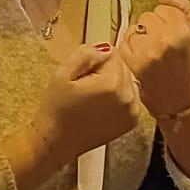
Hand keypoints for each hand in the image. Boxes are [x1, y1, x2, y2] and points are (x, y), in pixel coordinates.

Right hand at [35, 44, 141, 158]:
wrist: (58, 142)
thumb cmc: (57, 109)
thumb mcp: (62, 74)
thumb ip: (85, 53)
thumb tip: (104, 48)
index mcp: (112, 83)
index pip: (112, 52)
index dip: (94, 60)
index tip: (82, 75)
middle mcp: (128, 97)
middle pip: (121, 66)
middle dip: (104, 71)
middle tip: (85, 87)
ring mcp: (132, 111)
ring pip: (127, 80)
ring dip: (113, 84)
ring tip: (93, 98)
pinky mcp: (132, 121)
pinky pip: (130, 96)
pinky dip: (118, 97)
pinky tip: (101, 107)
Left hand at [119, 0, 189, 119]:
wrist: (182, 103)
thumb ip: (183, 9)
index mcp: (184, 30)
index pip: (164, 7)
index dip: (167, 20)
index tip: (172, 35)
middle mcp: (165, 38)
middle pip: (148, 16)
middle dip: (154, 28)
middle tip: (163, 47)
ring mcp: (147, 51)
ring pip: (135, 28)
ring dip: (141, 38)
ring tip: (152, 54)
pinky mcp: (132, 62)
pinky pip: (125, 42)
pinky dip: (131, 49)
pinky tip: (142, 60)